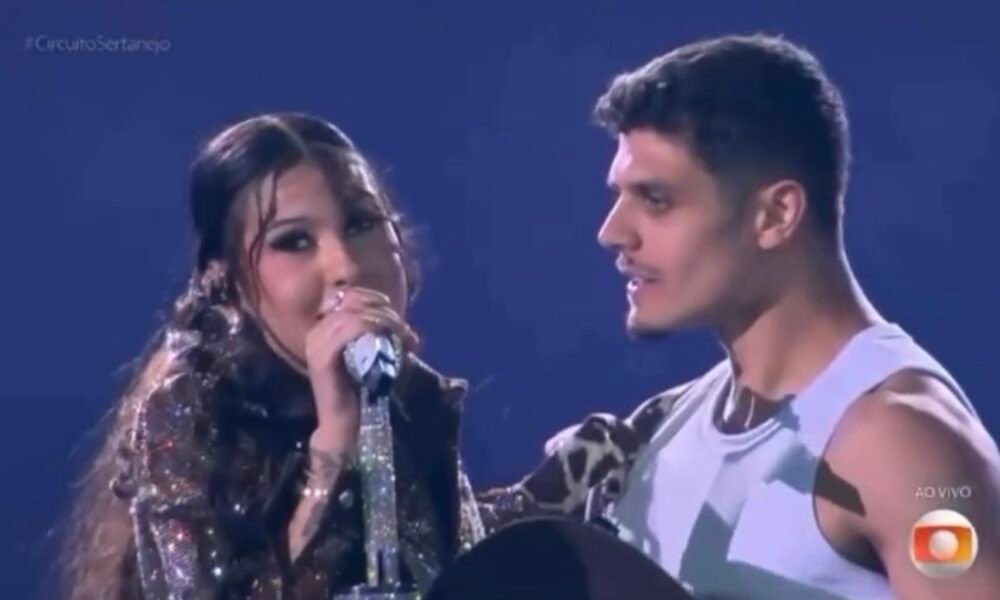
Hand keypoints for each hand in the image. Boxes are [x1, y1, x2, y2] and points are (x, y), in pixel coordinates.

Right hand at [304, 286, 418, 449]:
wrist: (347, 426)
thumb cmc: (362, 391)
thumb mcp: (376, 357)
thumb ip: (385, 339)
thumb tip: (408, 331)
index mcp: (326, 326)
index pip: (351, 295)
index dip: (378, 301)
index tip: (400, 320)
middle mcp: (317, 330)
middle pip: (353, 301)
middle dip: (385, 311)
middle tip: (405, 331)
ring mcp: (317, 343)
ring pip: (353, 314)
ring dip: (383, 320)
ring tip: (402, 336)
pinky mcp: (321, 357)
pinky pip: (347, 330)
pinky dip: (372, 329)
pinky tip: (389, 339)